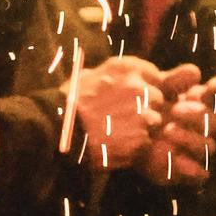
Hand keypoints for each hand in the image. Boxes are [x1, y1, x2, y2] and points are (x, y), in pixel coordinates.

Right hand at [71, 56, 164, 170]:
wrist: (57, 131)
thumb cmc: (69, 103)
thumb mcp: (88, 76)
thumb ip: (111, 74)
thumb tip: (120, 75)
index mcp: (128, 69)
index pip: (155, 75)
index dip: (148, 87)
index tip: (138, 97)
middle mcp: (140, 87)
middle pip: (157, 99)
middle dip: (146, 108)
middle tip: (124, 118)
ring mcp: (143, 113)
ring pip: (154, 121)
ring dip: (142, 128)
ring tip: (119, 133)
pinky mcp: (141, 138)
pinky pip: (146, 142)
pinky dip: (135, 146)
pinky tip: (116, 145)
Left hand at [142, 65, 215, 185]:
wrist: (119, 136)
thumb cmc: (141, 109)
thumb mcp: (152, 90)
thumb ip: (173, 81)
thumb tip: (195, 72)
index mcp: (198, 103)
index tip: (211, 85)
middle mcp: (202, 126)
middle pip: (215, 121)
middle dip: (198, 115)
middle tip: (176, 110)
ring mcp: (195, 148)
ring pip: (208, 146)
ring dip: (191, 138)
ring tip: (167, 131)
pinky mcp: (186, 171)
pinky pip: (200, 174)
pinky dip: (192, 169)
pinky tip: (176, 158)